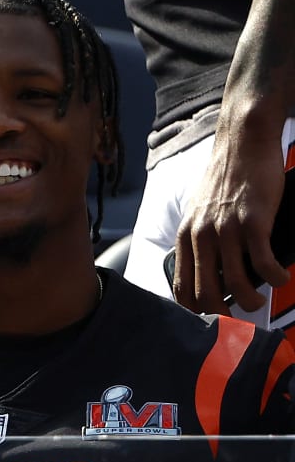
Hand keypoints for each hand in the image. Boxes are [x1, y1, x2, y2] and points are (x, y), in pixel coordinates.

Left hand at [170, 128, 289, 312]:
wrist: (242, 143)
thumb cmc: (225, 177)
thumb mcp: (199, 211)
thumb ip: (198, 238)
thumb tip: (208, 268)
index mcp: (186, 236)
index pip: (181, 286)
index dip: (194, 310)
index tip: (209, 319)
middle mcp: (201, 236)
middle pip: (205, 293)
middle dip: (223, 314)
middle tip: (239, 316)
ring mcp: (226, 230)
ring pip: (236, 284)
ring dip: (251, 302)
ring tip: (260, 302)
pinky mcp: (253, 222)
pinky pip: (263, 263)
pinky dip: (274, 278)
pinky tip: (279, 279)